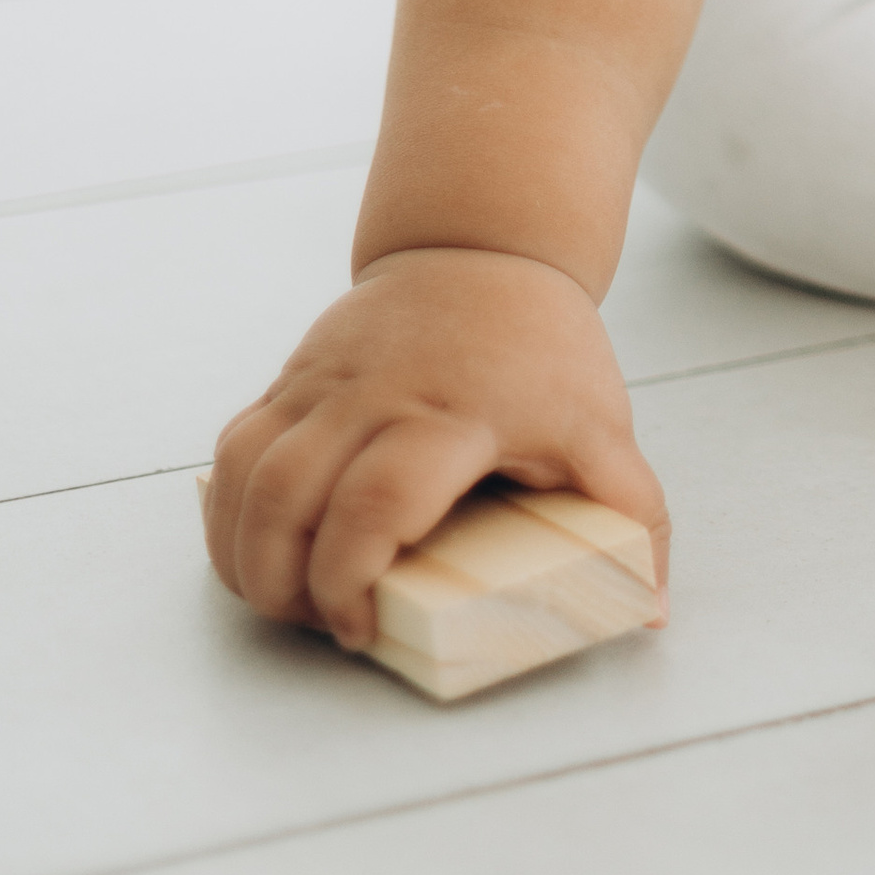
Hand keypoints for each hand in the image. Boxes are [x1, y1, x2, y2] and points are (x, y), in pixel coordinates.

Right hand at [203, 245, 667, 650]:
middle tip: (323, 623)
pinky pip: (233, 452)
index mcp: (456, 414)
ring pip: (244, 477)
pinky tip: (254, 554)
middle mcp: (377, 395)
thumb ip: (629, 514)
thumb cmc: (545, 349)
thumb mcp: (600, 425)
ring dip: (244, 557)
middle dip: (286, 586)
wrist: (483, 246)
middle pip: (289, 498)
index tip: (365, 628)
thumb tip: (649, 607)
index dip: (354, 578)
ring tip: (283, 599)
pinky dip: (226, 515)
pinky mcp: (291, 381)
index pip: (380, 501)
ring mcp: (325, 384)